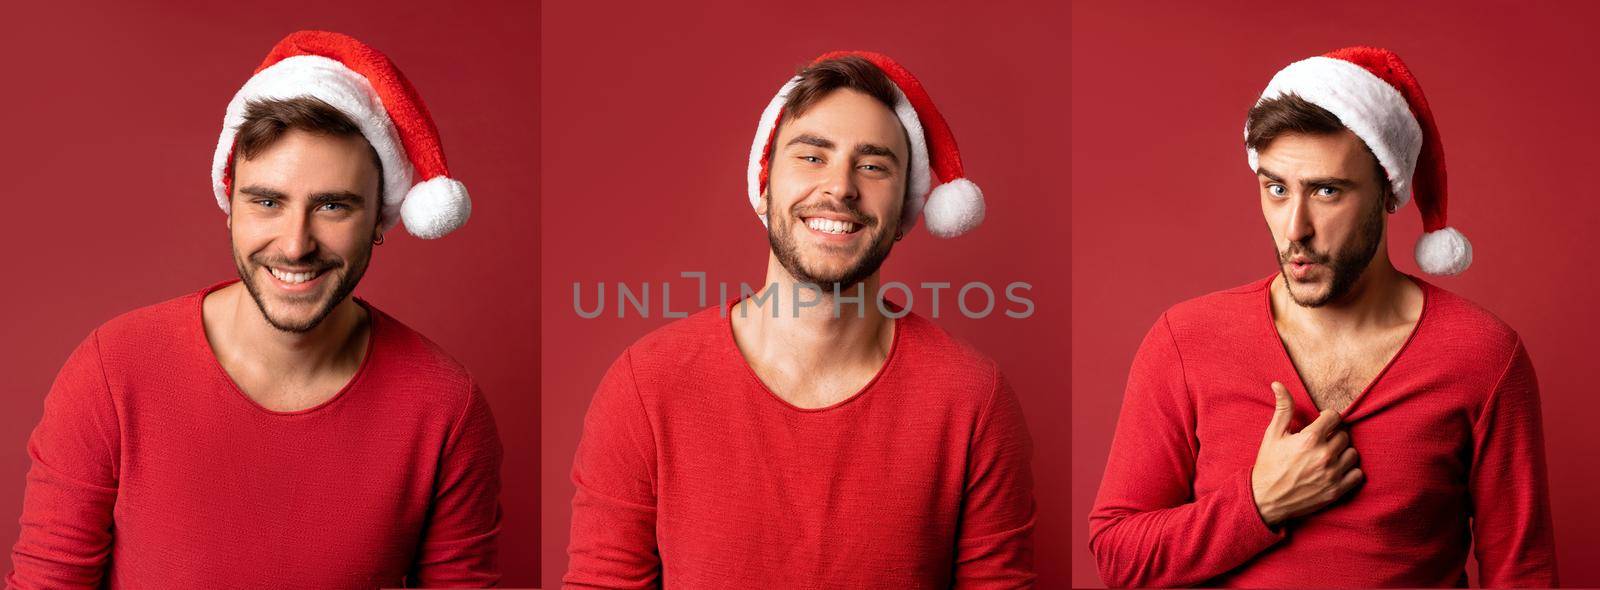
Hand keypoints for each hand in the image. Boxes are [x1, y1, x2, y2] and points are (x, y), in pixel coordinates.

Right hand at [1250, 382, 1362, 527]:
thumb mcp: (1272, 435)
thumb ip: (1282, 408)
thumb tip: (1278, 384)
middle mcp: (1324, 455)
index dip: (1326, 418)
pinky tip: (1336, 470)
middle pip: (1344, 435)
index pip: (1334, 417)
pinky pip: (1358, 474)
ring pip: (1353, 453)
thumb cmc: (1269, 465)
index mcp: (1309, 439)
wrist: (1266, 500)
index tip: (1320, 424)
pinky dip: (1350, 471)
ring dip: (1343, 452)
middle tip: (1321, 442)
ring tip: (1328, 455)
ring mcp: (1332, 474)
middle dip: (1333, 435)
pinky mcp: (1337, 491)